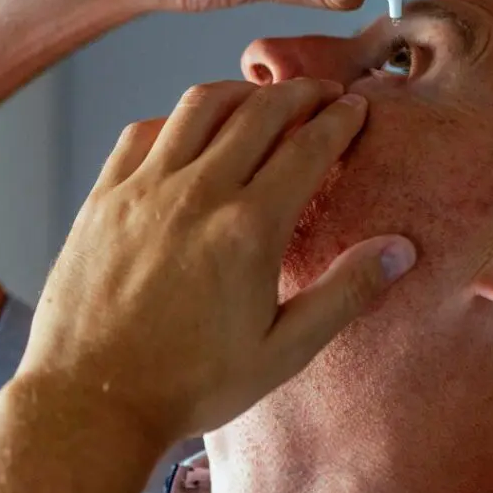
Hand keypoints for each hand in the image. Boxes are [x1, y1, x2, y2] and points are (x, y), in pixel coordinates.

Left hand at [18, 79, 415, 444]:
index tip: (356, 107)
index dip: (340, 120)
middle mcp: (198, 192)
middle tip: (322, 91)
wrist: (91, 401)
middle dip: (300, 92)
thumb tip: (400, 251)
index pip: (308, 148)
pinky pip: (143, 132)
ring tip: (261, 98)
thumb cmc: (189, 384)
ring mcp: (144, 188)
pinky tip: (188, 130)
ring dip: (240, 93)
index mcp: (248, 228)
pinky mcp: (104, 196)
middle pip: (260, 112)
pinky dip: (175, 118)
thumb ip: (345, 294)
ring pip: (199, 106)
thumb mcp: (282, 352)